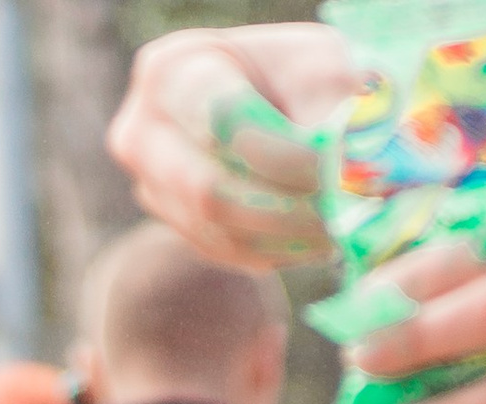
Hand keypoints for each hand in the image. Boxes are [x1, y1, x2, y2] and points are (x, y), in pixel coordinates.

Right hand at [105, 24, 348, 266]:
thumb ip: (326, 112)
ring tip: (338, 222)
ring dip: (289, 236)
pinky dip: (280, 250)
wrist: (275, 102)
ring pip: (221, 231)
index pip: (224, 124)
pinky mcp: (178, 228)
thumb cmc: (296, 75)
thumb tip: (337, 181)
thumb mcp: (318, 67)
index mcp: (170, 72)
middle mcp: (142, 134)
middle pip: (212, 190)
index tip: (340, 168)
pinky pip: (229, 254)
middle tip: (343, 210)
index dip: (286, 156)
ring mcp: (152, 188)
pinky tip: (313, 233)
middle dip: (287, 207)